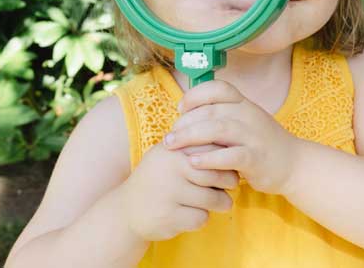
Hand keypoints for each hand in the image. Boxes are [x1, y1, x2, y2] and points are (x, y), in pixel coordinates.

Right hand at [120, 143, 237, 241]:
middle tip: (229, 184)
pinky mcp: (168, 216)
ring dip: (219, 202)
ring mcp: (168, 193)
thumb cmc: (160, 178)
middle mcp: (171, 168)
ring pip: (213, 199)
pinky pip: (202, 218)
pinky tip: (190, 214)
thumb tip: (236, 146)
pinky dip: (201, 218)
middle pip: (218, 174)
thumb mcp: (173, 154)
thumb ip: (199, 145)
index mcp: (174, 148)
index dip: (227, 158)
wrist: (127, 210)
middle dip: (229, 181)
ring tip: (215, 201)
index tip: (231, 164)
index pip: (214, 148)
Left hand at [163, 79, 302, 194]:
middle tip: (168, 137)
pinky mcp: (257, 158)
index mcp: (244, 103)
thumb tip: (185, 113)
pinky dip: (209, 158)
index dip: (194, 95)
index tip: (180, 109)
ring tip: (172, 146)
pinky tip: (193, 163)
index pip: (218, 87)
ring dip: (190, 137)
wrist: (294, 164)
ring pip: (218, 129)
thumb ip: (221, 115)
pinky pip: (230, 155)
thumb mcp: (245, 121)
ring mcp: (254, 135)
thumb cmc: (260, 144)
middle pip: (211, 109)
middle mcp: (249, 114)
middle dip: (184, 122)